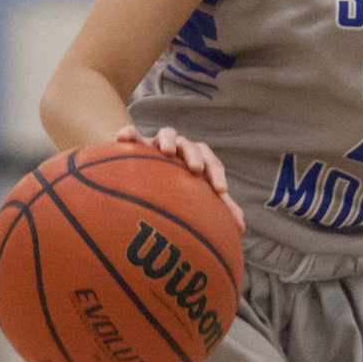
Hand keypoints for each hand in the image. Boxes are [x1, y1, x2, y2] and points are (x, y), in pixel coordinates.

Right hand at [117, 125, 245, 233]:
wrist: (147, 167)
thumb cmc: (178, 185)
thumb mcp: (196, 195)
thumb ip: (218, 208)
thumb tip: (241, 228)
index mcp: (198, 161)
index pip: (212, 163)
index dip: (218, 175)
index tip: (220, 191)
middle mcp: (181, 150)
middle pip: (192, 146)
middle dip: (195, 155)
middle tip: (196, 168)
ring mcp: (159, 144)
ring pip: (167, 134)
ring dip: (168, 140)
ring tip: (165, 151)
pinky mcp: (137, 143)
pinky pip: (132, 134)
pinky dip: (128, 133)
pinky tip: (121, 138)